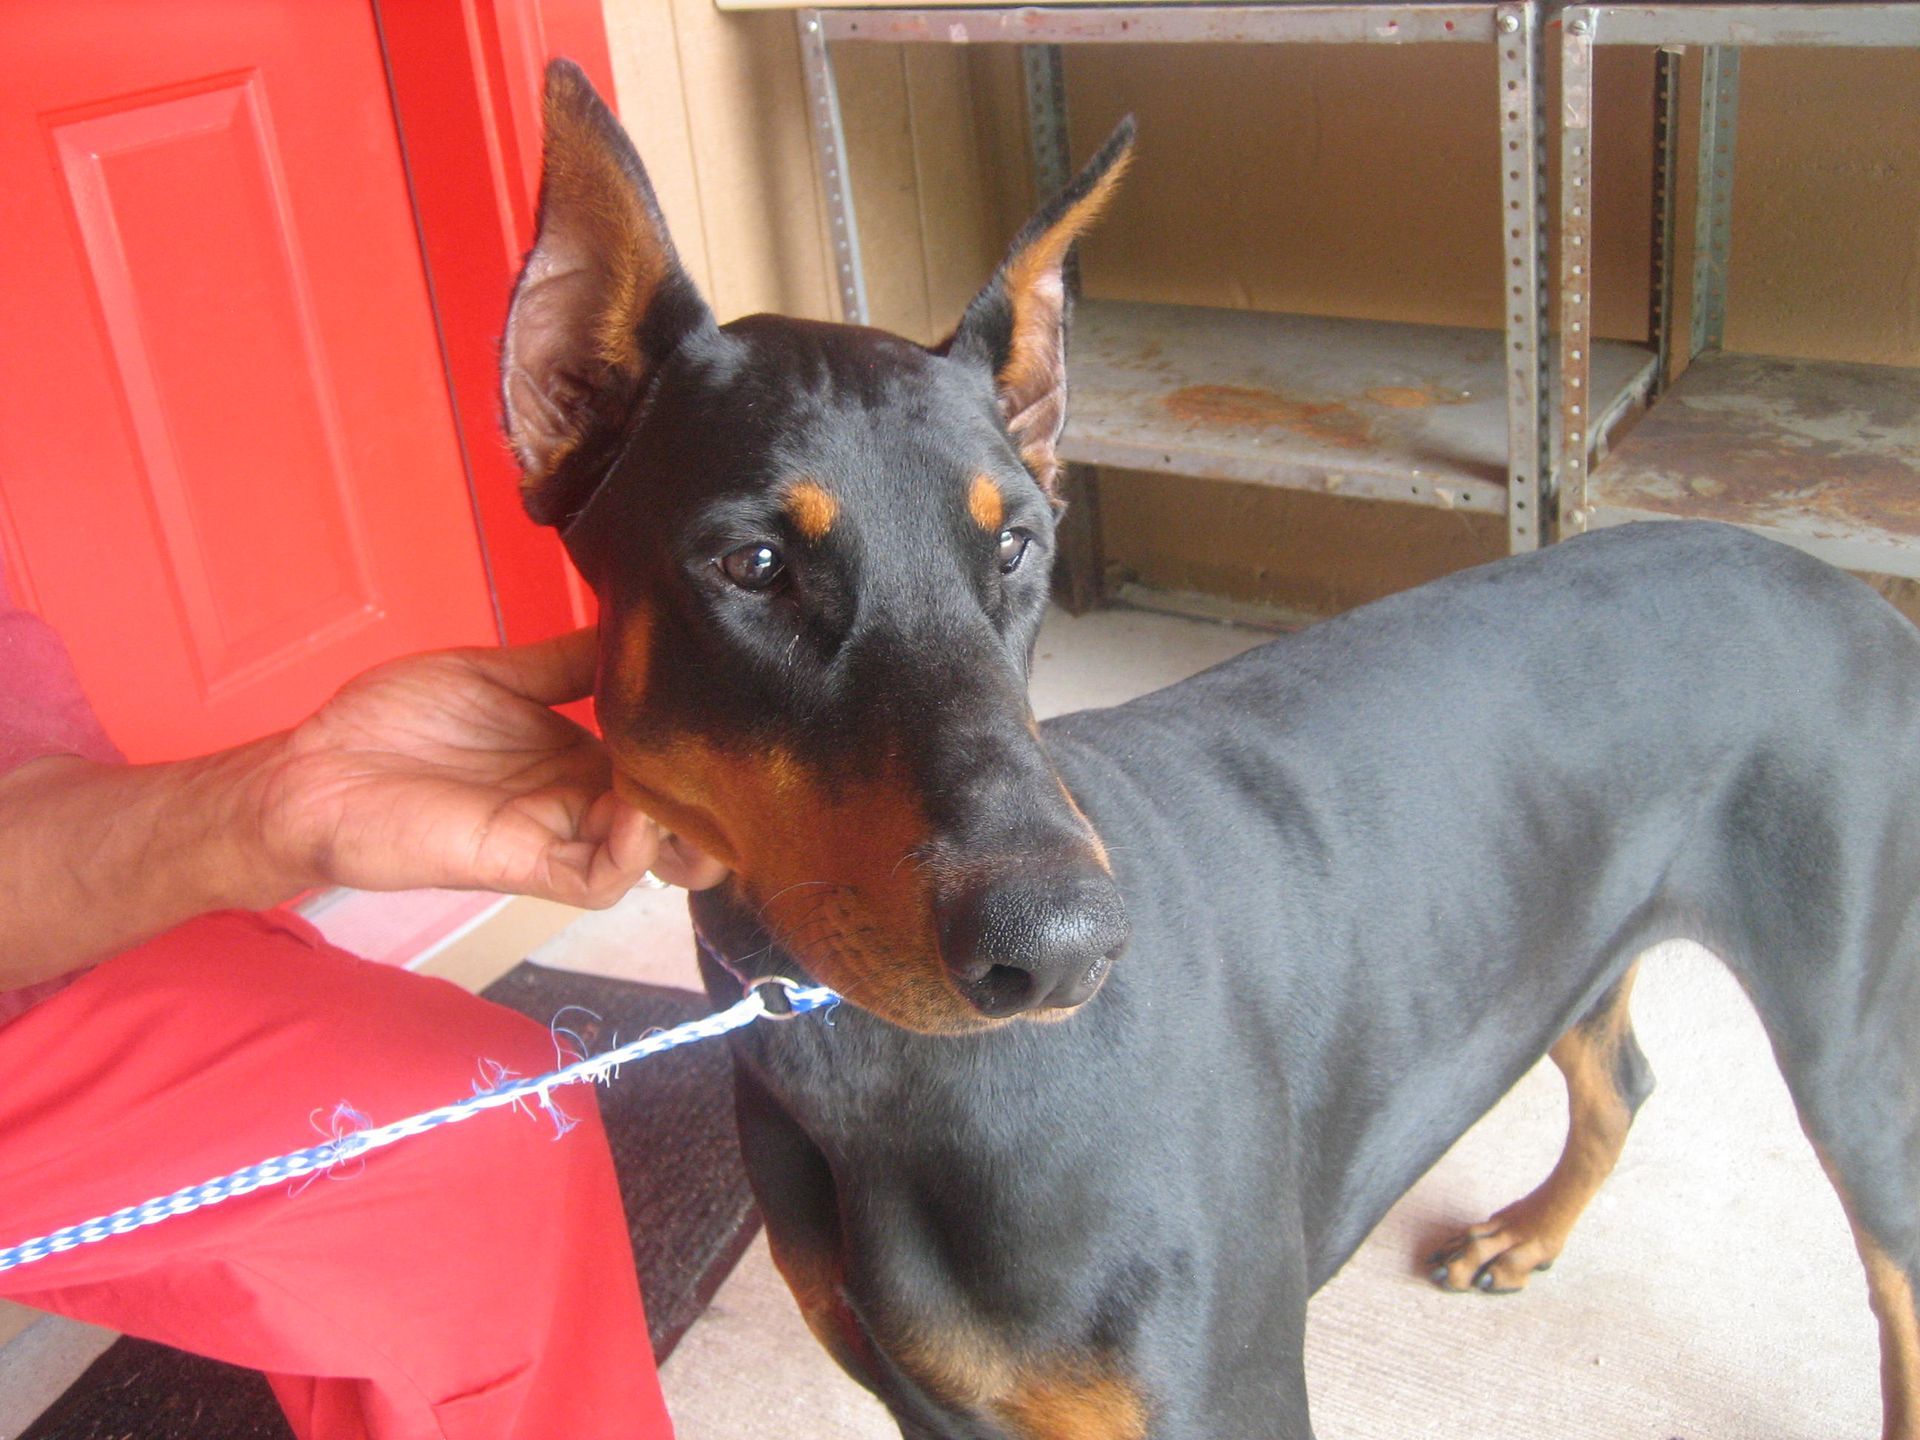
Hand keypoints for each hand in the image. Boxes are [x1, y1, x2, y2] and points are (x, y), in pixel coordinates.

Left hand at [255, 629, 726, 905]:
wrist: (313, 770)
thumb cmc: (393, 723)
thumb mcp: (497, 675)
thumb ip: (566, 662)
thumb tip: (632, 623)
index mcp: (579, 755)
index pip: (663, 763)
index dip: (702, 749)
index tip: (738, 709)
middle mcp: (578, 797)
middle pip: (673, 820)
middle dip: (716, 807)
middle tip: (747, 770)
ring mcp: (554, 832)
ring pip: (650, 855)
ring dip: (683, 828)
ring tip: (697, 785)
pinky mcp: (521, 861)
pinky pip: (597, 877)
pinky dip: (632, 854)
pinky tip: (642, 815)